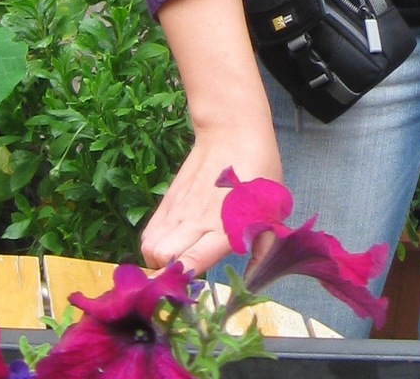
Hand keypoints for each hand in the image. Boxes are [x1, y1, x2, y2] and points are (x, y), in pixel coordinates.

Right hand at [141, 120, 281, 275]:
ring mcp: (178, 209)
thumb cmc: (258, 173)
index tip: (189, 289)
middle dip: (168, 274)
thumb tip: (254, 281)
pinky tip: (171, 245)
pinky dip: (153, 245)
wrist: (231, 131)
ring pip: (149, 246)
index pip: (191, 260)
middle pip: (160, 257)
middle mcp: (196, 220)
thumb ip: (263, 249)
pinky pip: (149, 232)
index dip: (183, 278)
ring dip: (158, 261)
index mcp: (224, 226)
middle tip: (186, 275)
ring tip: (177, 261)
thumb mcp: (271, 212)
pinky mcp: (168, 199)